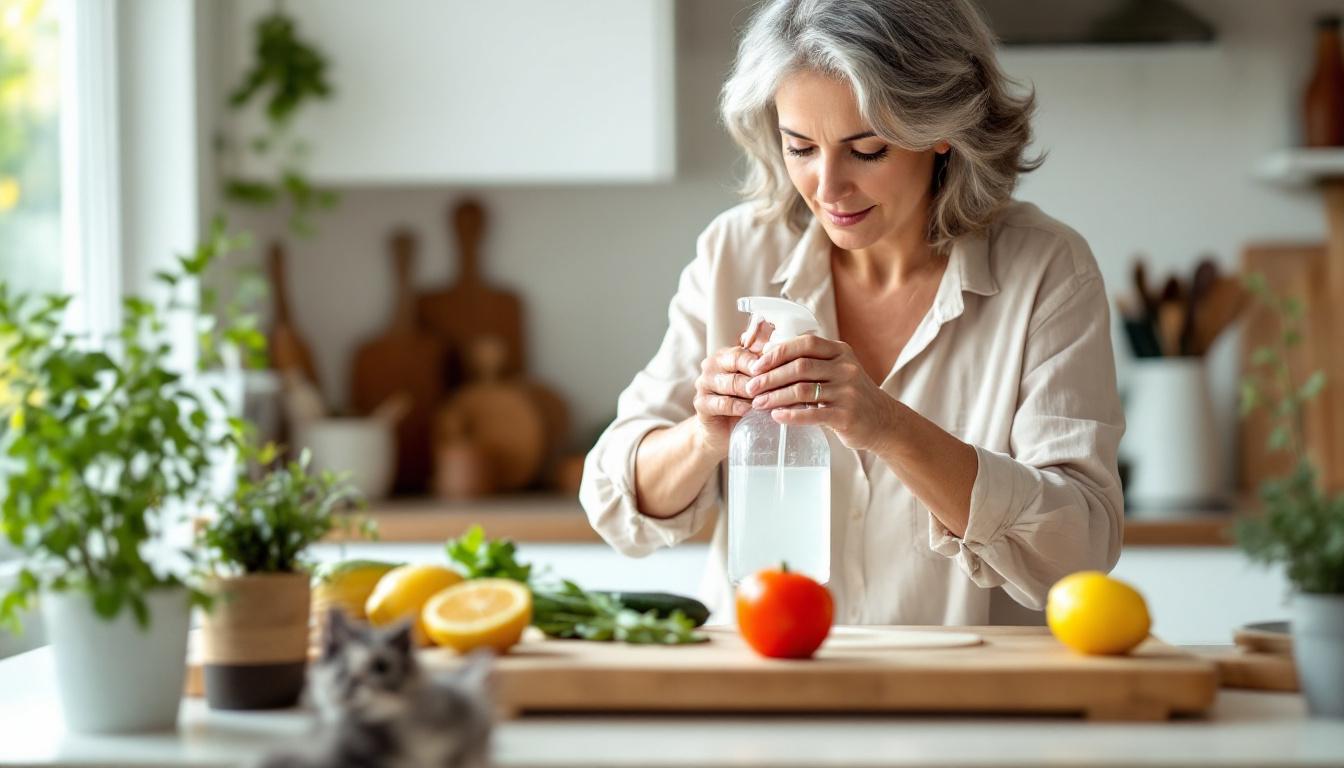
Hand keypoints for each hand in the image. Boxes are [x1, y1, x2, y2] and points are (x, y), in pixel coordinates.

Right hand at [691, 321, 773, 458]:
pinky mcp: (701, 403)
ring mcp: (704, 383)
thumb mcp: (756, 384)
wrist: (722, 431)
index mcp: (726, 355)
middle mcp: (712, 365)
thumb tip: (791, 355)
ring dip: (753, 392)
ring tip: (771, 399)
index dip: (765, 360)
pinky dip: (739, 407)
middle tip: (781, 384)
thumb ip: (766, 369)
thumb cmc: (744, 403)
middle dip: (760, 376)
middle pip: (737, 363)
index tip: (784, 368)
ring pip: (731, 383)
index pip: (746, 351)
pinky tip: (752, 412)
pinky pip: (722, 403)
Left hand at [744, 333, 900, 452]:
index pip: (805, 344)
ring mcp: (848, 391)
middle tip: (750, 387)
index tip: (756, 365)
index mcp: (840, 352)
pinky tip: (776, 416)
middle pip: (800, 367)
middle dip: (770, 377)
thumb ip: (813, 362)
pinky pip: (813, 414)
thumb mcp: (838, 370)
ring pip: (803, 390)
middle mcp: (845, 368)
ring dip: (775, 396)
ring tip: (758, 403)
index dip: (777, 353)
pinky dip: (791, 415)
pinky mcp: (847, 415)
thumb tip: (768, 360)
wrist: (883, 422)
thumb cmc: (851, 395)